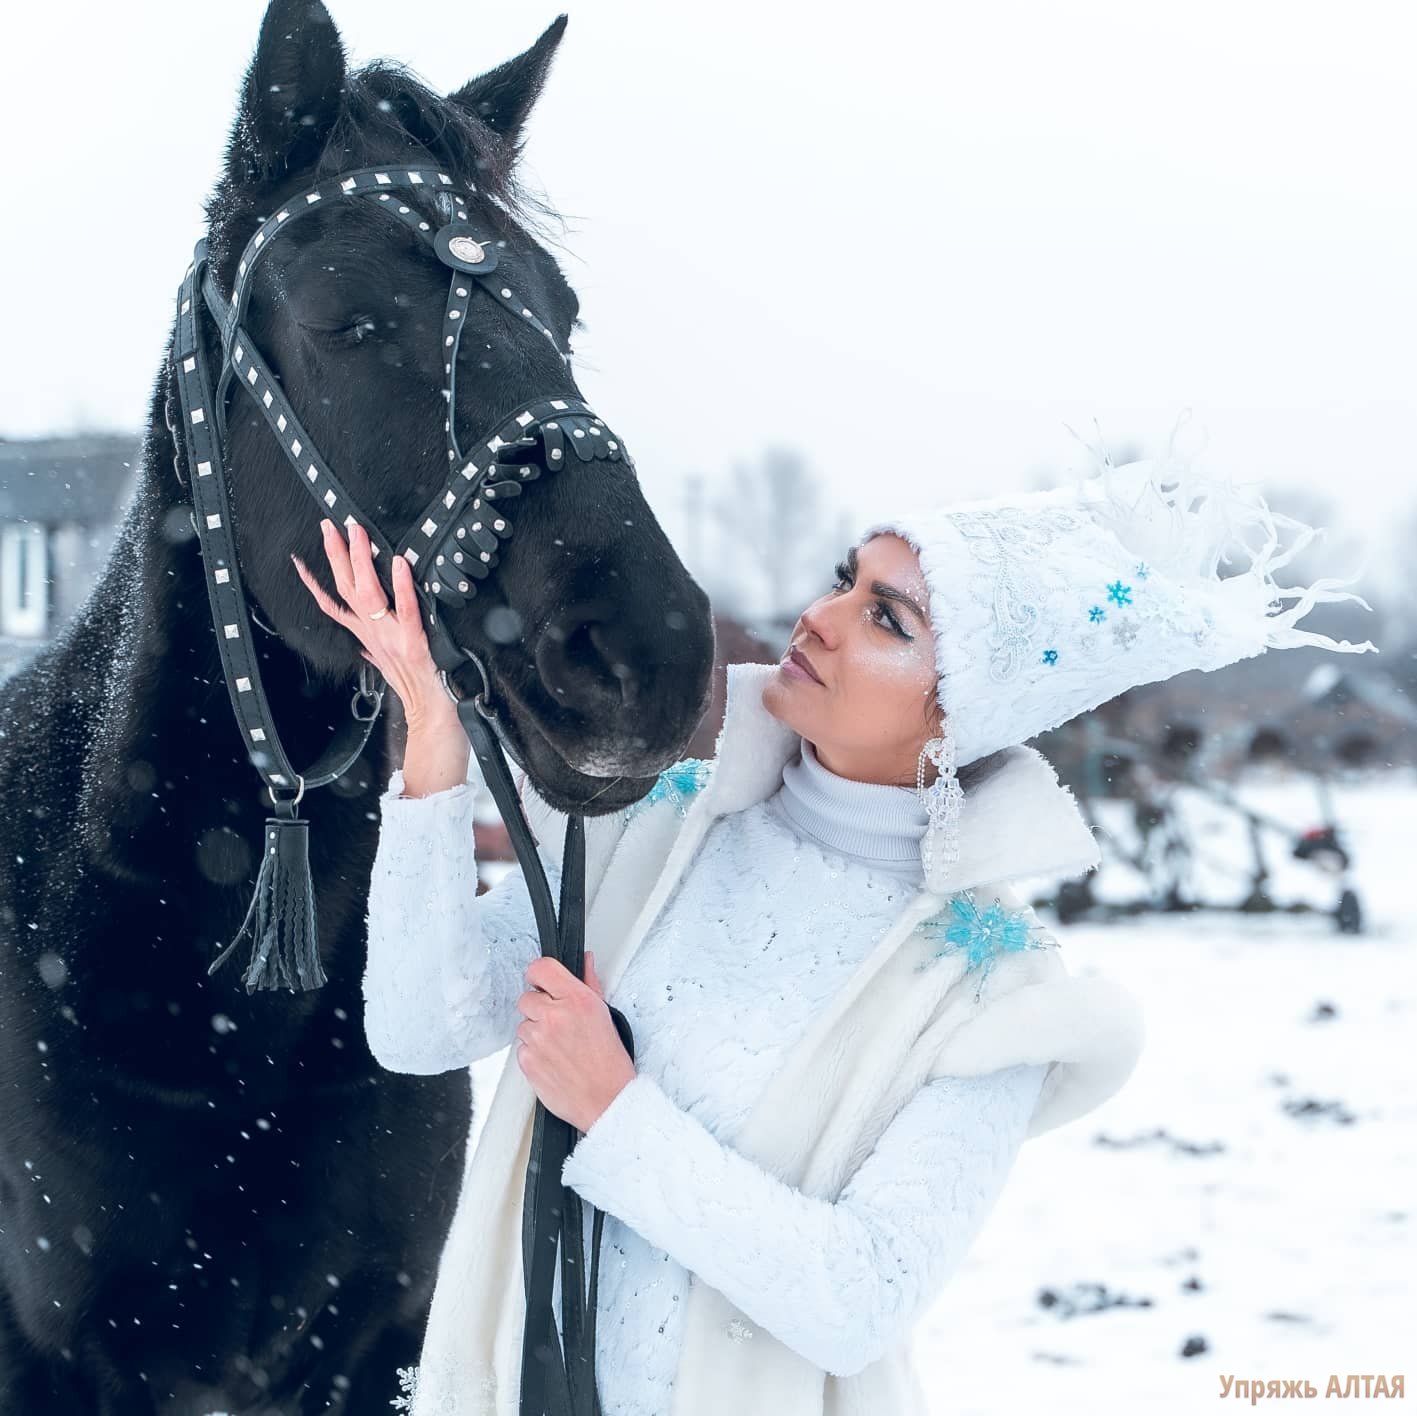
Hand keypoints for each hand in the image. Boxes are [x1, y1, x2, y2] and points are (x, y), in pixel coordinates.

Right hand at [291, 518, 449, 724]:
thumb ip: (375, 653)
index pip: (334, 606)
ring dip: (361, 560)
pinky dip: (401, 587)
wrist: (434, 722)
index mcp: (369, 638)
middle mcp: (375, 635)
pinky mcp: (414, 645)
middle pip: (346, 590)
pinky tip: (399, 562)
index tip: (301, 559)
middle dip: (336, 555)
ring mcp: (392, 639)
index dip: (314, 584)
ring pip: (367, 594)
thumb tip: (363, 645)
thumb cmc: (420, 693)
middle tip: (330, 524)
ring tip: (358, 532)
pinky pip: (406, 611)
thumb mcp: (391, 671)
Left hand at [515, 951, 635, 1133]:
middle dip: (539, 1008)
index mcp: (577, 999)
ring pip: (523, 1024)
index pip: (540, 968)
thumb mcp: (605, 1014)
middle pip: (526, 997)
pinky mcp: (527, 1061)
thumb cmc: (610, 1061)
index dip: (539, 975)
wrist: (607, 1100)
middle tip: (558, 1023)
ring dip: (536, 1032)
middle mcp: (555, 1016)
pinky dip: (533, 1053)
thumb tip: (584, 962)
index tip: (542, 983)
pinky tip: (553, 1060)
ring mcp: (538, 1039)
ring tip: (560, 1046)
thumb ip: (589, 983)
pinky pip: (521, 1048)